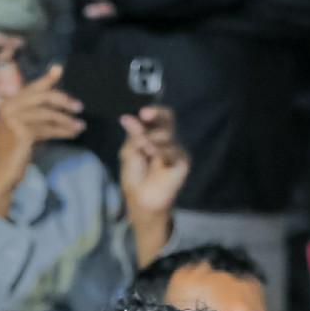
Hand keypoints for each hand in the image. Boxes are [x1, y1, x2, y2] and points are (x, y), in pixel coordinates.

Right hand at [0, 64, 84, 212]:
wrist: (5, 174)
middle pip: (42, 97)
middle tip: (79, 108)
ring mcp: (13, 120)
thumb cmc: (18, 151)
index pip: (32, 88)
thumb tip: (59, 100)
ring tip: (80, 126)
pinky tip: (71, 134)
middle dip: (63, 101)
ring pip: (47, 114)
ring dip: (66, 120)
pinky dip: (61, 131)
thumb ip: (41, 112)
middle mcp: (8, 108)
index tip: (59, 69)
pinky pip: (47, 128)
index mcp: (9, 104)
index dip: (46, 79)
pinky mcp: (21, 132)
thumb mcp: (30, 127)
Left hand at [117, 104, 189, 220]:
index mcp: (154, 135)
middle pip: (168, 119)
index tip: (144, 113)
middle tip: (144, 117)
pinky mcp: (183, 161)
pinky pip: (174, 149)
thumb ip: (132, 135)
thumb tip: (126, 117)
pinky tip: (154, 157)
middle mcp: (167, 140)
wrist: (141, 199)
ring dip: (151, 139)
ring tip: (144, 150)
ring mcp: (176, 150)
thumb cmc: (135, 176)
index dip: (155, 112)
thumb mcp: (129, 152)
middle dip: (156, 116)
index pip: (160, 117)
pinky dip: (162, 151)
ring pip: (167, 134)